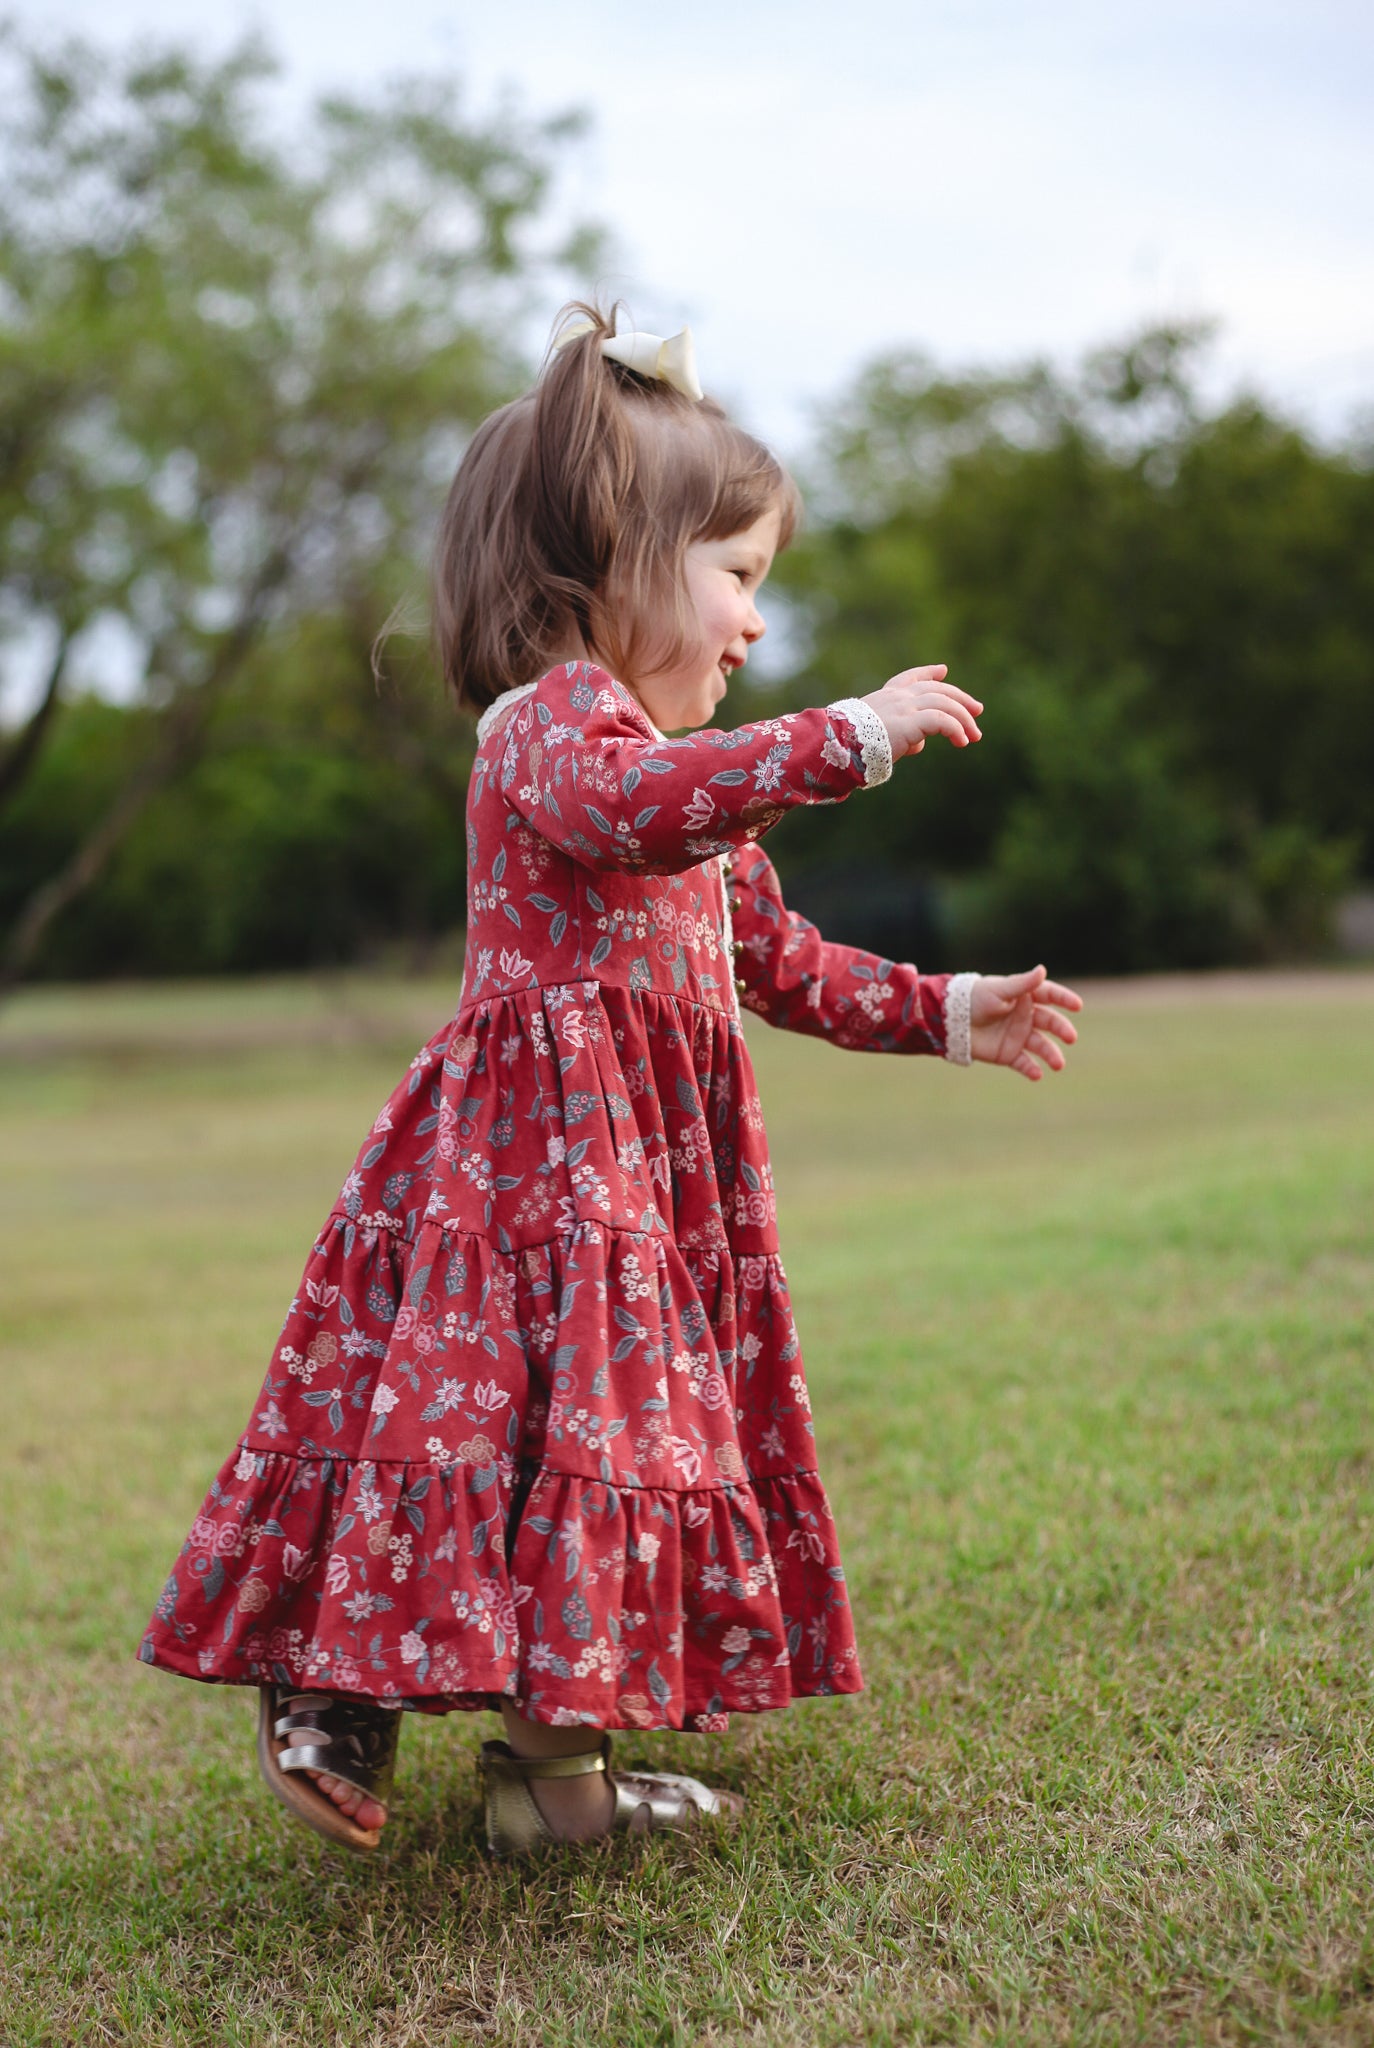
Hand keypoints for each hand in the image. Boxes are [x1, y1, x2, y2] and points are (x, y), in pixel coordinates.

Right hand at [863, 664, 982, 761]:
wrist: (839, 744)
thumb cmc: (852, 743)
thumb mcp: (877, 734)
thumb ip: (901, 733)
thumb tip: (920, 743)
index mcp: (886, 696)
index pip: (911, 678)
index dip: (929, 673)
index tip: (943, 671)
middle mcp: (898, 697)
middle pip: (937, 690)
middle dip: (960, 699)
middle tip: (977, 711)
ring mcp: (905, 706)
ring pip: (945, 703)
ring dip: (964, 719)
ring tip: (973, 736)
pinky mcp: (911, 721)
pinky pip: (942, 720)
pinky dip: (955, 729)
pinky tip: (961, 741)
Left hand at [969, 966, 1082, 1081]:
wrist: (949, 1021)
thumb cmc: (973, 999)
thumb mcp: (998, 990)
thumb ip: (1021, 984)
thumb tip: (1042, 970)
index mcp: (1023, 997)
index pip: (1049, 995)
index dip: (1064, 999)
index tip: (1077, 1005)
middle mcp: (1024, 1016)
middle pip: (1049, 1022)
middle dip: (1062, 1029)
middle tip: (1071, 1037)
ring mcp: (1017, 1036)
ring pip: (1041, 1046)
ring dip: (1051, 1054)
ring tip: (1058, 1064)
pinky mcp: (1007, 1054)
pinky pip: (1023, 1063)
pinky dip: (1031, 1069)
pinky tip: (1037, 1075)